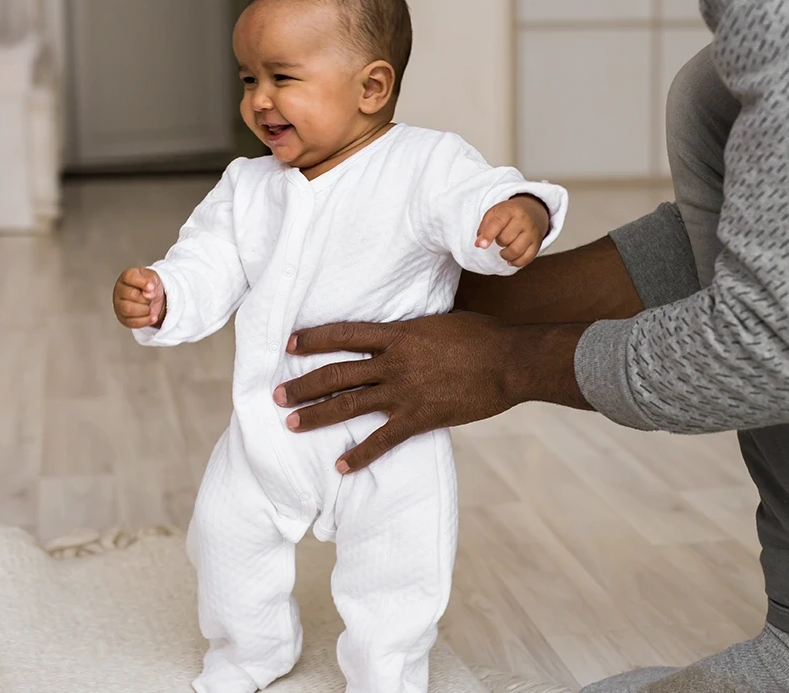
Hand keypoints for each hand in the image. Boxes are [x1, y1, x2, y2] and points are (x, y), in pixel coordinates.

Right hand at [113, 267, 165, 327]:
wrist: (153, 298)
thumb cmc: (149, 286)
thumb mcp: (153, 277)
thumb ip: (151, 280)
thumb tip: (149, 291)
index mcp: (126, 277)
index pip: (129, 277)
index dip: (143, 283)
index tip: (152, 287)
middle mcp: (119, 291)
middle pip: (130, 295)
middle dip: (146, 298)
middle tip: (151, 298)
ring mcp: (119, 306)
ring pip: (128, 310)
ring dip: (145, 310)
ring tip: (150, 307)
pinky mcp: (123, 319)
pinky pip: (132, 322)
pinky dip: (146, 320)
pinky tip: (152, 316)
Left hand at [274, 313, 589, 472]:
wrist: (511, 361)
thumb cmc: (483, 336)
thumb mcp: (442, 323)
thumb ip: (414, 332)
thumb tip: (401, 334)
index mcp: (399, 334)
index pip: (345, 334)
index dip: (314, 338)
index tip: (290, 344)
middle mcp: (395, 362)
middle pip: (336, 373)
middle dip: (302, 385)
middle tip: (277, 395)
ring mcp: (405, 392)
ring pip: (349, 404)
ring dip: (316, 415)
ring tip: (291, 425)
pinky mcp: (421, 418)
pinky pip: (382, 440)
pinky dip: (359, 455)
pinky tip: (341, 465)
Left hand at [475, 195, 550, 267]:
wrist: (531, 211)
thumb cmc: (508, 214)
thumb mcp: (494, 213)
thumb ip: (484, 227)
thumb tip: (479, 244)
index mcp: (510, 209)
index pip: (498, 222)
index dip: (488, 235)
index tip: (480, 245)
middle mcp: (524, 220)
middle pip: (505, 239)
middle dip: (498, 242)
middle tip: (500, 238)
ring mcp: (532, 232)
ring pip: (516, 251)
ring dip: (505, 255)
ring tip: (504, 250)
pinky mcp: (537, 244)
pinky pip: (525, 259)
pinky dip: (515, 262)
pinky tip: (511, 258)